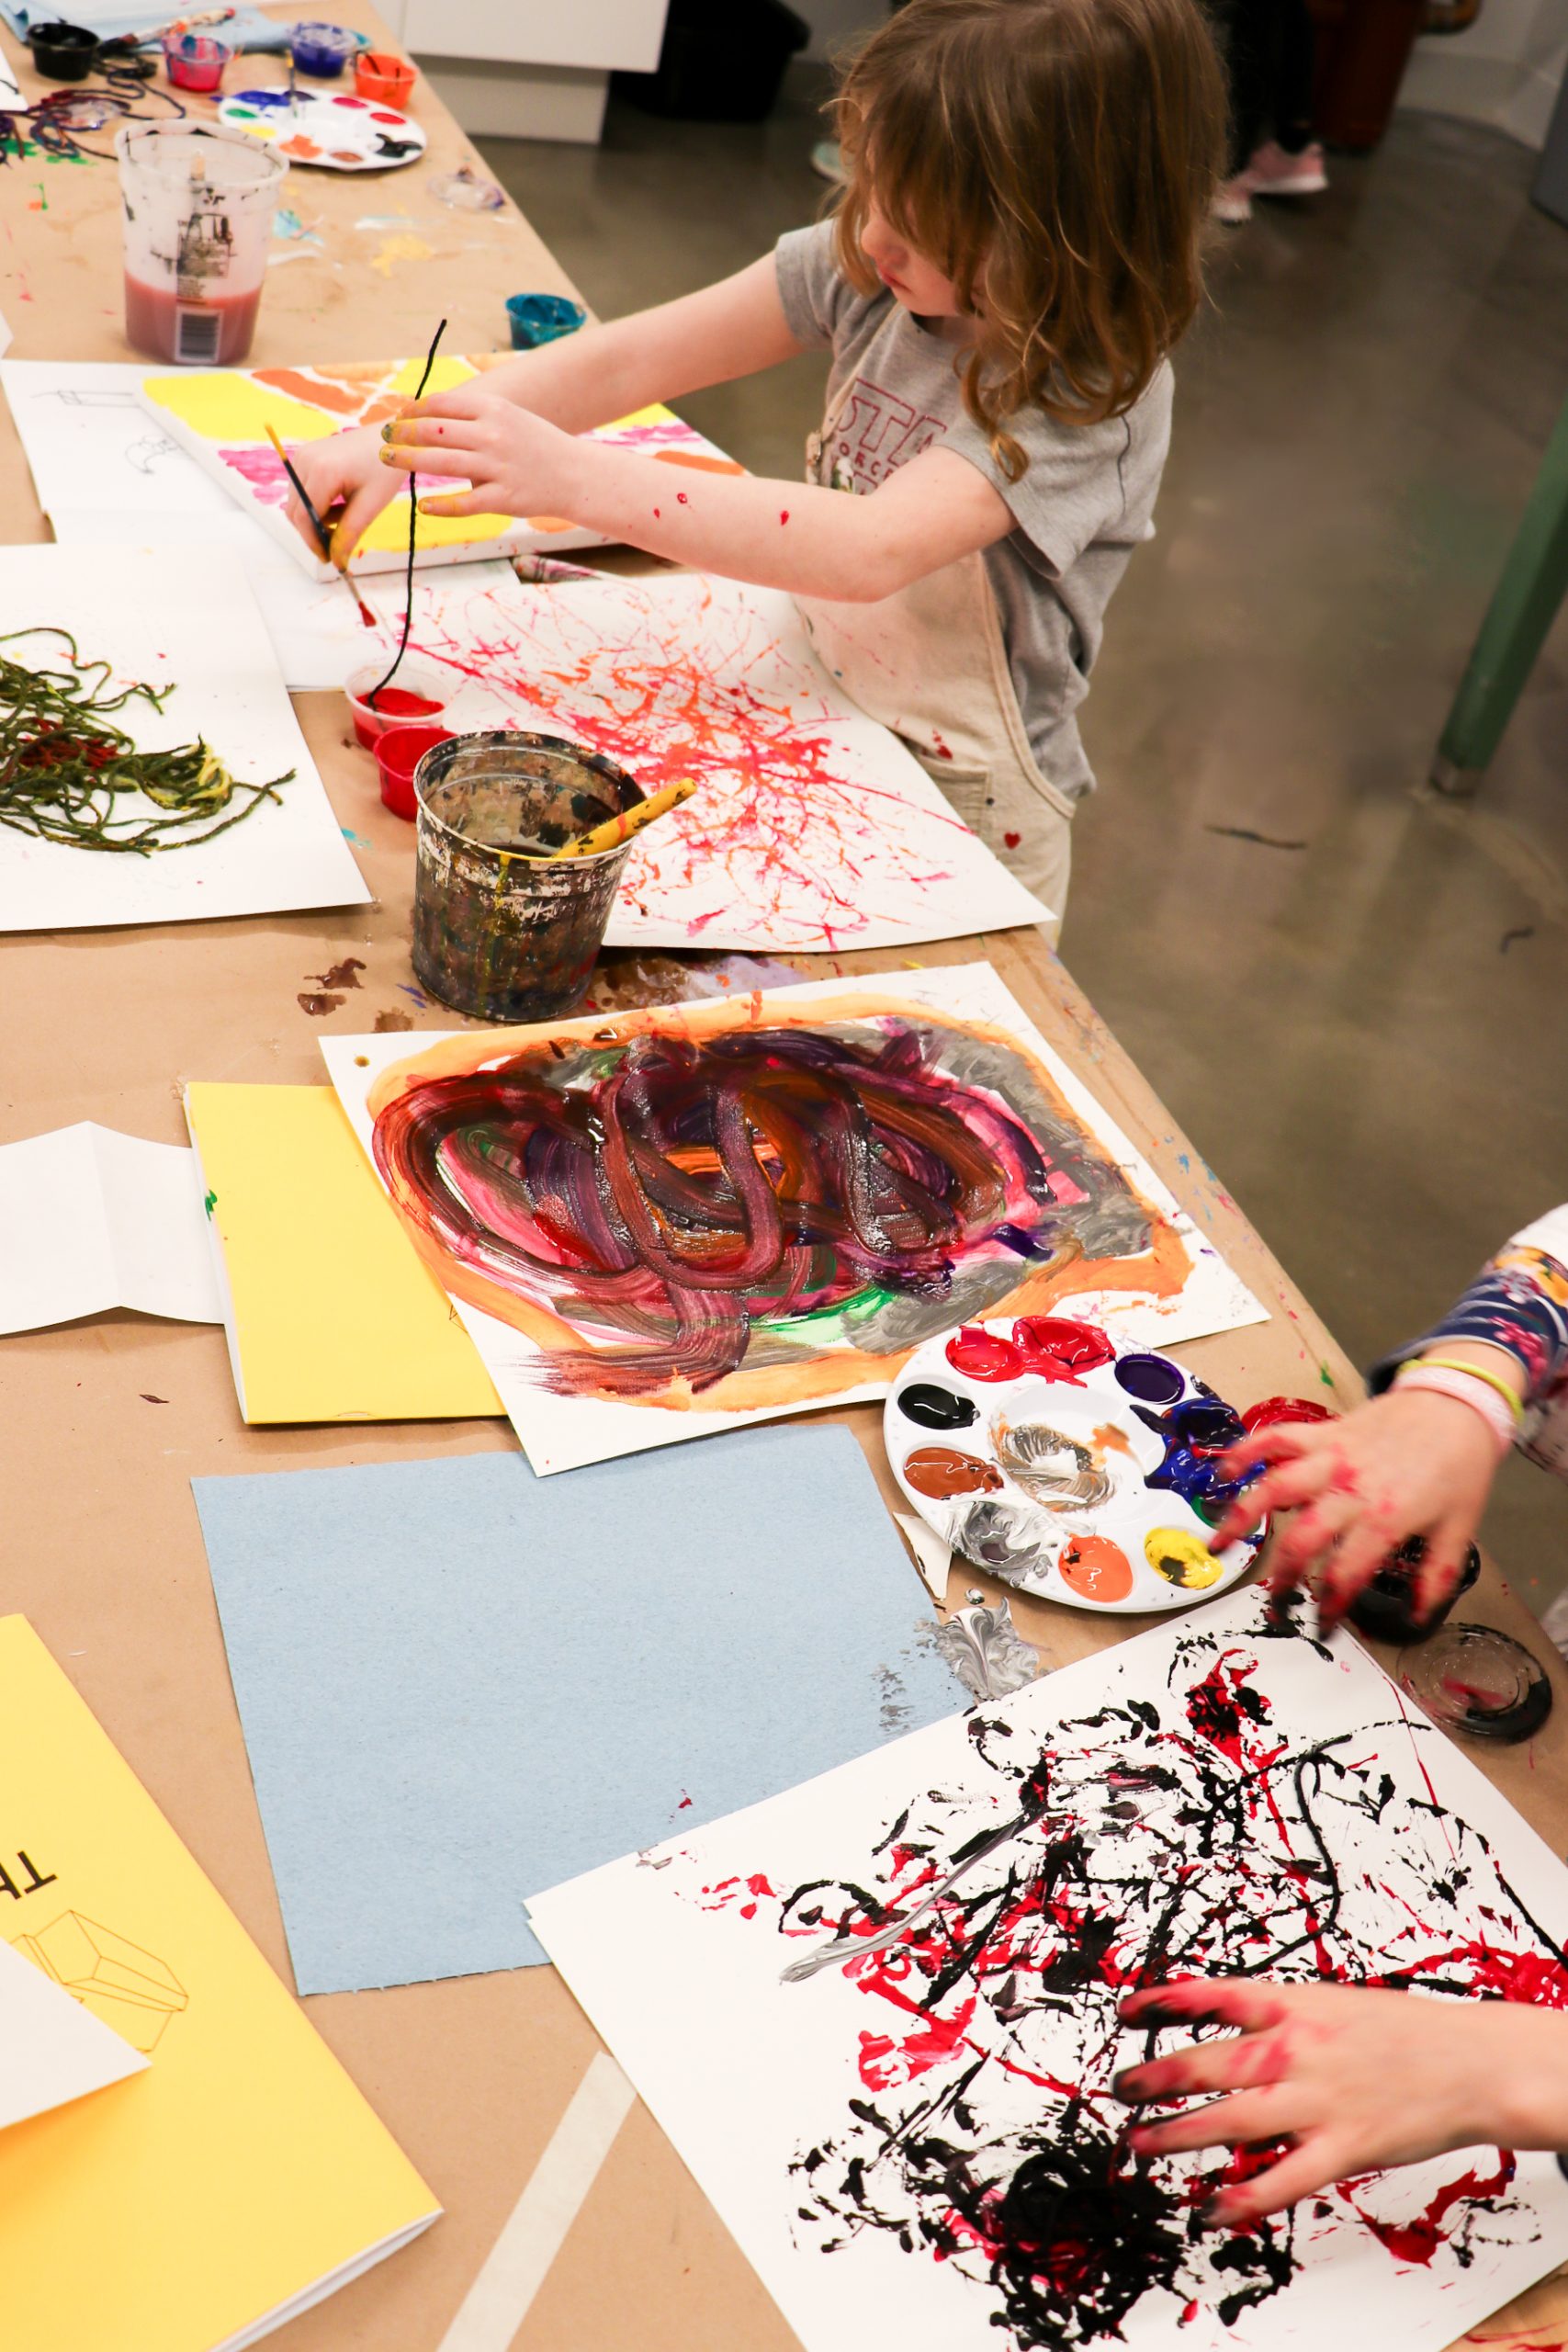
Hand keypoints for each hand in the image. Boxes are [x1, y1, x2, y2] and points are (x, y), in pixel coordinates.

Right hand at [282, 425, 399, 566]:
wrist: (389, 438)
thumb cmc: (384, 468)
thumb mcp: (370, 505)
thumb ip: (349, 534)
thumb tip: (337, 562)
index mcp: (322, 471)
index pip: (304, 517)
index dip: (313, 542)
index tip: (328, 559)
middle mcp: (305, 460)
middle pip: (295, 511)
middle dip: (314, 531)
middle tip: (339, 543)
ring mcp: (303, 456)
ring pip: (297, 503)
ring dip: (318, 518)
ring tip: (347, 514)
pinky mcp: (305, 456)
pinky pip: (302, 490)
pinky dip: (317, 504)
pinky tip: (341, 502)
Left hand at [379, 389, 577, 521]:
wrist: (576, 475)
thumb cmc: (538, 445)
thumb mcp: (510, 417)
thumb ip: (475, 416)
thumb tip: (432, 416)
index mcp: (494, 409)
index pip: (442, 404)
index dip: (414, 409)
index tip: (399, 416)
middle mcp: (493, 435)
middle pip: (434, 430)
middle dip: (403, 432)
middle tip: (384, 437)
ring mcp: (498, 467)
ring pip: (442, 462)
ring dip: (409, 460)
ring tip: (388, 459)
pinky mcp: (503, 498)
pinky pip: (465, 503)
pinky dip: (441, 505)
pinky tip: (424, 505)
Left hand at [1113, 1977, 1567, 2223]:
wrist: (1467, 2063)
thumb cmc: (1400, 2030)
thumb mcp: (1330, 2001)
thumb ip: (1278, 2015)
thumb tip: (1224, 2021)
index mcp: (1290, 2005)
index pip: (1209, 1996)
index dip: (1160, 2003)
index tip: (1125, 2012)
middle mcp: (1294, 2050)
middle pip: (1205, 2063)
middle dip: (1153, 2078)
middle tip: (1122, 2088)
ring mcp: (1316, 2101)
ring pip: (1228, 2120)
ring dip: (1176, 2135)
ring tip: (1139, 2144)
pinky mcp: (1341, 2149)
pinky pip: (1280, 2180)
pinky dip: (1242, 2199)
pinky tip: (1212, 2209)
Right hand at [1206, 1387, 1499, 1624]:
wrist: (1457, 1403)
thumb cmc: (1458, 1465)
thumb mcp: (1459, 1527)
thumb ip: (1436, 1575)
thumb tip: (1420, 1616)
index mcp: (1387, 1516)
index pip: (1346, 1570)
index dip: (1330, 1604)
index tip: (1322, 1624)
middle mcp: (1352, 1487)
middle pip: (1303, 1536)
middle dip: (1282, 1574)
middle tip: (1273, 1599)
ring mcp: (1332, 1456)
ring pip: (1276, 1486)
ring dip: (1243, 1515)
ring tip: (1219, 1542)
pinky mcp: (1323, 1433)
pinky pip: (1276, 1439)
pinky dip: (1246, 1452)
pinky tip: (1225, 1473)